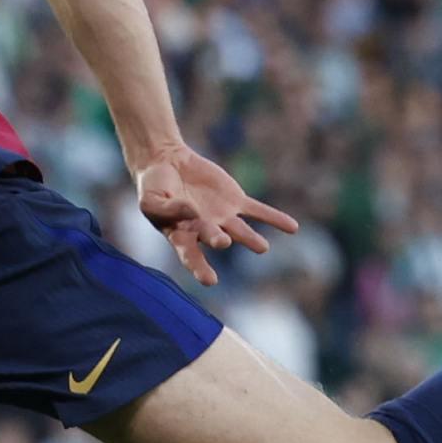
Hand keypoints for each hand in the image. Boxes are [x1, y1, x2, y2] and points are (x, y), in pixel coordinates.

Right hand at [135, 143, 296, 287]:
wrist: (166, 162)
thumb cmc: (152, 186)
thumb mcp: (149, 199)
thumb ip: (166, 207)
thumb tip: (189, 211)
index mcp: (180, 235)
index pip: (190, 255)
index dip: (200, 267)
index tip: (210, 279)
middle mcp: (204, 231)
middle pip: (215, 239)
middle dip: (219, 240)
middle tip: (223, 242)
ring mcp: (222, 218)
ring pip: (241, 231)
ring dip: (252, 240)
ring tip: (262, 248)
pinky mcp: (235, 201)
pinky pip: (258, 212)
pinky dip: (275, 219)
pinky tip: (292, 228)